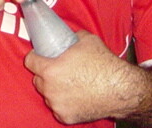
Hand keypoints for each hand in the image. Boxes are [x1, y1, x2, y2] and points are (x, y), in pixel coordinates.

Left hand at [24, 31, 139, 123]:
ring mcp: (57, 105)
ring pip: (48, 95)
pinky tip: (73, 96)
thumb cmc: (104, 64)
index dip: (35, 56)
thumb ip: (71, 37)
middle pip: (38, 79)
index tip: (40, 55)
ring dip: (53, 89)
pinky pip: (58, 108)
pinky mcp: (66, 117)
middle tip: (57, 70)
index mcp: (50, 70)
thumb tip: (67, 35)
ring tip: (67, 83)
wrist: (122, 89)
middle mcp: (50, 89)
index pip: (29, 61)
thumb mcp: (86, 39)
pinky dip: (63, 103)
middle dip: (45, 74)